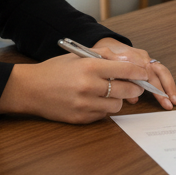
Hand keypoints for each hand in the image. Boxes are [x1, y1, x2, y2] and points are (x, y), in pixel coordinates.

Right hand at [0, 52, 155, 123]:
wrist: (30, 89)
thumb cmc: (55, 70)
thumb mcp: (79, 55)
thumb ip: (105, 55)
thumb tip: (129, 61)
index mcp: (89, 67)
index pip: (125, 70)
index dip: (140, 73)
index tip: (145, 74)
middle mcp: (88, 86)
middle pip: (126, 90)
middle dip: (134, 88)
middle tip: (134, 86)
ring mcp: (84, 105)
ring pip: (117, 105)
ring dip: (118, 100)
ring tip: (109, 93)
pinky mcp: (81, 118)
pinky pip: (103, 115)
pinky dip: (103, 108)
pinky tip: (94, 101)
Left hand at [91, 38, 175, 109]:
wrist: (105, 43)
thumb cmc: (103, 55)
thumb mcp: (105, 67)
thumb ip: (119, 81)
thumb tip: (134, 99)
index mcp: (132, 58)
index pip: (148, 74)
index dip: (156, 87)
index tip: (162, 99)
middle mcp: (142, 57)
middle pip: (160, 72)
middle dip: (167, 88)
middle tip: (171, 103)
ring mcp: (146, 58)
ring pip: (162, 71)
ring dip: (169, 86)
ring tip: (174, 101)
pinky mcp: (146, 61)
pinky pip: (159, 71)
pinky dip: (165, 83)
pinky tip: (168, 95)